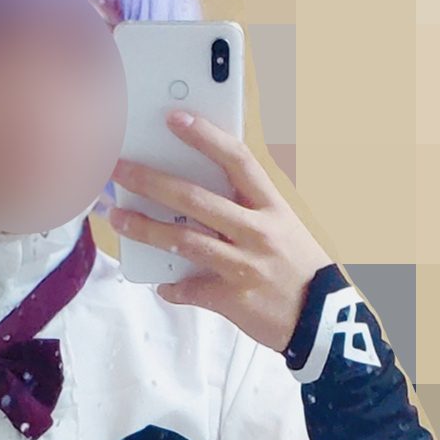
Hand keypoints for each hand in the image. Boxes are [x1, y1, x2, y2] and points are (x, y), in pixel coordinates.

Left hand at [109, 110, 334, 352]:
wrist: (322, 320)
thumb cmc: (297, 266)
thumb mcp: (282, 227)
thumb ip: (245, 209)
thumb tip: (194, 195)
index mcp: (272, 207)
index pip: (237, 161)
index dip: (205, 137)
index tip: (175, 119)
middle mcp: (257, 232)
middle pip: (195, 199)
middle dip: (151, 181)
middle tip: (120, 170)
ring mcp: (244, 266)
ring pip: (183, 241)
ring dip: (145, 229)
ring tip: (117, 218)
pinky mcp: (232, 298)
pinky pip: (190, 289)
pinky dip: (172, 287)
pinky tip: (161, 283)